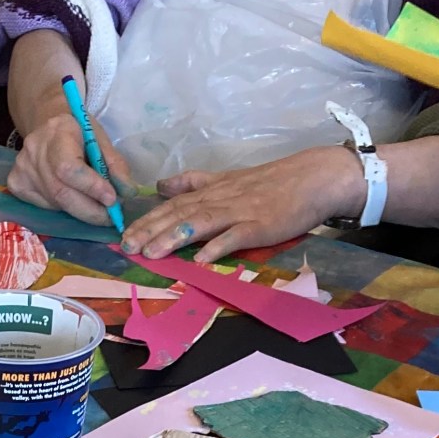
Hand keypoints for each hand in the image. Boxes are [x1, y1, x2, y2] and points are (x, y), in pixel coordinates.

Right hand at [8, 110, 133, 225]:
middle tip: (110, 218)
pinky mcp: (16, 184)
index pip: (69, 168)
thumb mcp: (100, 139)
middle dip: (89, 210)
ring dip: (79, 210)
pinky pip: (44, 205)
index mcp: (57, 132)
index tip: (112, 200)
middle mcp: (34, 151)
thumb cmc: (78, 131)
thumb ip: (114, 165)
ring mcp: (21, 170)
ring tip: (94, 206)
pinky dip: (63, 207)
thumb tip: (127, 193)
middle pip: (61, 193)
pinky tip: (70, 196)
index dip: (91, 187)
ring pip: (54, 203)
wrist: (46, 124)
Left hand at [119, 146, 364, 261]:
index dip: (147, 220)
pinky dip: (217, 247)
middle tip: (126, 247)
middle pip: (179, 214)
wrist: (315, 177)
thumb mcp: (228, 178)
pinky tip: (200, 260)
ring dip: (174, 237)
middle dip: (150, 231)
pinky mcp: (260, 225)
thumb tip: (161, 186)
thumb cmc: (273, 182)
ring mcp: (240, 212)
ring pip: (201, 223)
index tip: (123, 235)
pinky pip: (235, 236)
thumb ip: (194, 183)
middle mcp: (220, 198)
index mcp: (212, 190)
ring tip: (151, 254)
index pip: (172, 205)